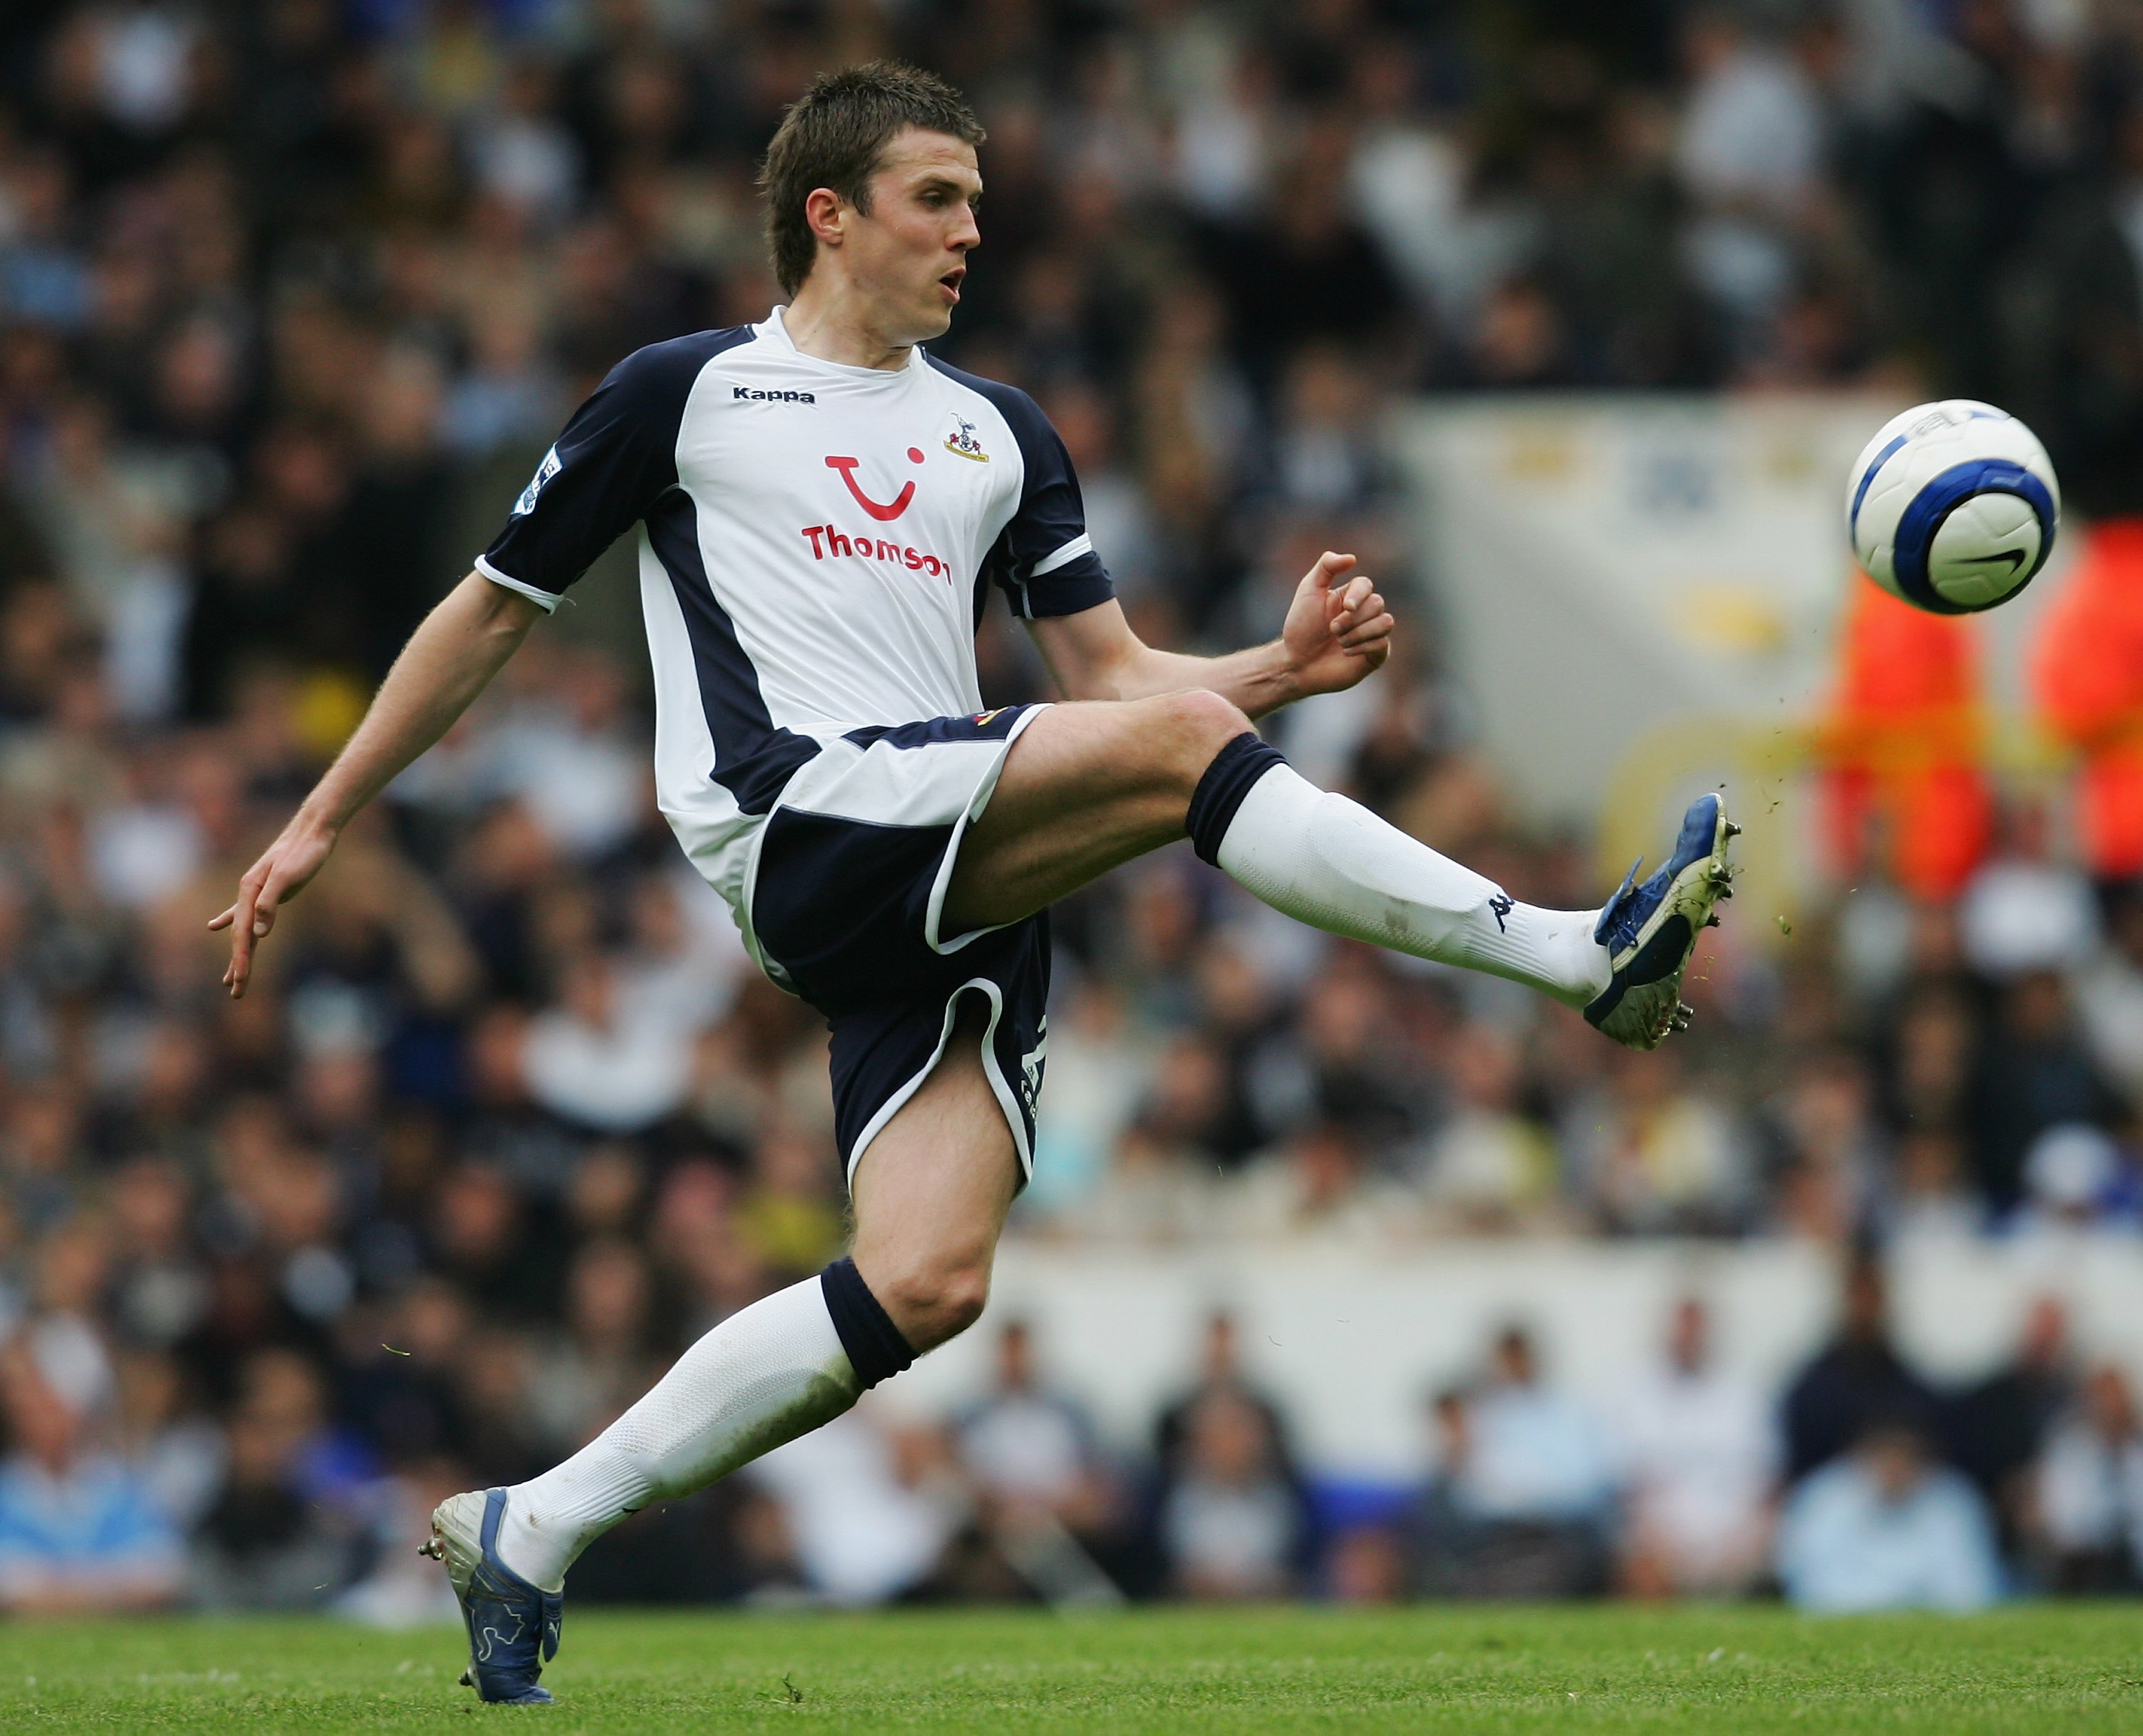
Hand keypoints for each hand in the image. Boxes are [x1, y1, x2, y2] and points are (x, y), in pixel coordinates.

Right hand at [208, 810, 339, 998]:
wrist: (312, 832)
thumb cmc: (303, 853)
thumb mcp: (288, 877)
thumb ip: (270, 903)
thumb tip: (259, 933)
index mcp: (249, 893)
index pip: (243, 935)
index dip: (241, 961)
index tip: (240, 983)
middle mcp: (248, 895)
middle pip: (241, 938)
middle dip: (239, 966)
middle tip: (235, 994)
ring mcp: (257, 894)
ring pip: (243, 930)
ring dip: (239, 954)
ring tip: (229, 979)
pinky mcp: (267, 892)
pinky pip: (245, 913)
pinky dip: (232, 923)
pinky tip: (215, 926)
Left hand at [1281, 551, 1392, 697]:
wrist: (1296, 663)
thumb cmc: (1301, 627)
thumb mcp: (1308, 590)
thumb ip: (1326, 567)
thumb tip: (1352, 558)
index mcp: (1350, 596)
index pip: (1366, 585)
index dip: (1359, 595)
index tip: (1346, 607)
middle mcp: (1364, 613)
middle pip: (1378, 603)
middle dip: (1352, 618)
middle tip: (1332, 629)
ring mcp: (1372, 634)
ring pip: (1386, 622)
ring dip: (1358, 633)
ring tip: (1339, 642)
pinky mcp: (1375, 655)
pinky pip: (1383, 644)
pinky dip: (1361, 647)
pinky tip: (1345, 653)